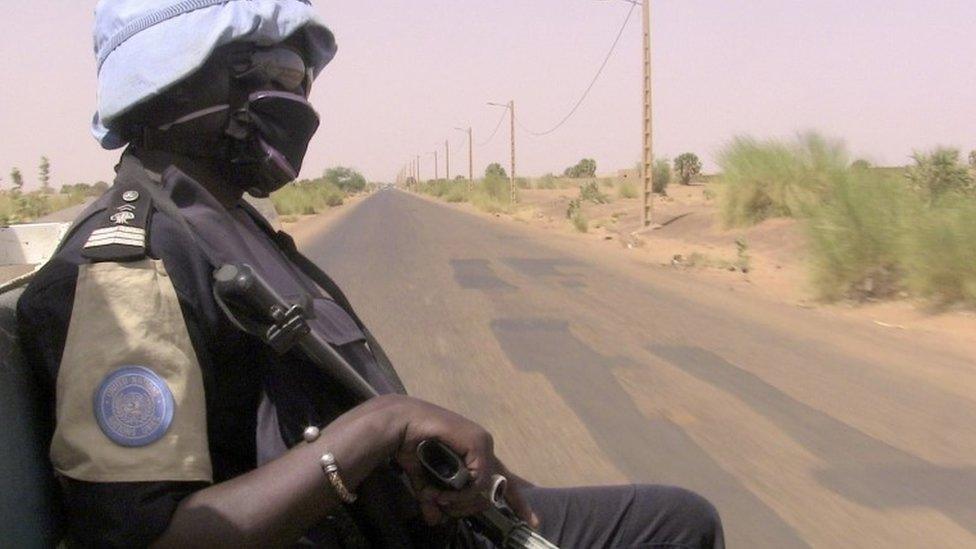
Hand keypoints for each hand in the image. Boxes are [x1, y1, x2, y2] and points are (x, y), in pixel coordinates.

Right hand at [387, 396, 538, 526]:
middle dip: (468, 507)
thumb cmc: (412, 446)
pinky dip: (460, 492)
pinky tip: (442, 491)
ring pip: (485, 489)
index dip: (518, 501)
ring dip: (458, 501)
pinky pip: (478, 481)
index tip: (533, 521)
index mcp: (475, 454)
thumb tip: (435, 521)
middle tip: (444, 507)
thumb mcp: (426, 481)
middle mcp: (484, 448)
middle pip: (496, 489)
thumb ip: (434, 499)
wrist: (399, 426)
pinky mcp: (478, 443)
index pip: (505, 479)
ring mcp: (483, 444)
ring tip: (436, 498)